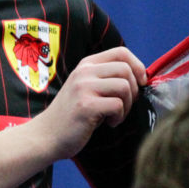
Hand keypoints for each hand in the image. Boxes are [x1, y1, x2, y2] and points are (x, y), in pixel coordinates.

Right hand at [35, 46, 145, 160]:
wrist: (47, 134)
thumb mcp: (87, 88)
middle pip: (126, 69)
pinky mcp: (86, 105)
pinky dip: (118, 117)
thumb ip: (107, 79)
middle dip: (134, 90)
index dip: (138, 66)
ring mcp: (83, 88)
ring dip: (127, 105)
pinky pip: (117, 105)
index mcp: (86, 65)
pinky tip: (108, 123)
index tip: (140, 83)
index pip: (121, 52)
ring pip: (124, 87)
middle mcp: (84, 72)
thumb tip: (141, 78)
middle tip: (124, 105)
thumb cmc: (73, 114)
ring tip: (114, 115)